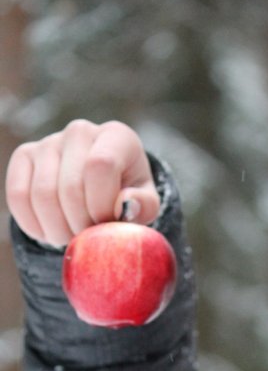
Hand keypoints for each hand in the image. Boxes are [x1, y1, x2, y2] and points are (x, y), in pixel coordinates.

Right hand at [5, 119, 160, 247]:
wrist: (101, 187)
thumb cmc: (127, 195)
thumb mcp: (146, 203)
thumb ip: (143, 205)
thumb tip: (124, 204)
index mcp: (117, 137)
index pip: (100, 166)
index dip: (101, 206)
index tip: (107, 224)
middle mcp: (80, 132)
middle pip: (70, 187)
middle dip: (80, 226)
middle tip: (89, 239)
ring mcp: (49, 142)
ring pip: (42, 195)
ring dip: (57, 230)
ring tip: (73, 238)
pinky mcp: (25, 156)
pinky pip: (18, 196)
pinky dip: (34, 225)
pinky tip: (51, 232)